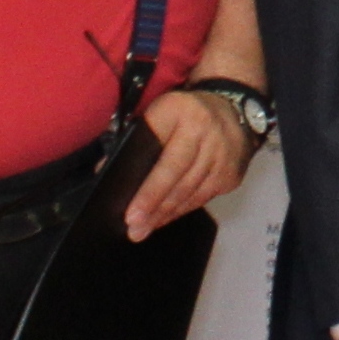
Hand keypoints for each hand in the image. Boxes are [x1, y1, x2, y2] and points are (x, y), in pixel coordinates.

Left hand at [124, 85, 252, 240]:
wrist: (233, 110)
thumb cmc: (182, 115)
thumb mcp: (157, 113)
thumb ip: (135, 138)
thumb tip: (105, 171)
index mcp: (179, 111)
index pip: (160, 152)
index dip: (147, 186)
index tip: (129, 210)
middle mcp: (205, 132)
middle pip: (177, 176)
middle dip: (153, 204)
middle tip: (133, 227)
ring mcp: (222, 155)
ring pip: (191, 192)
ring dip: (165, 213)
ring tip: (143, 230)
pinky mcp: (232, 174)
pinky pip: (203, 198)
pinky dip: (182, 210)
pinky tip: (164, 218)